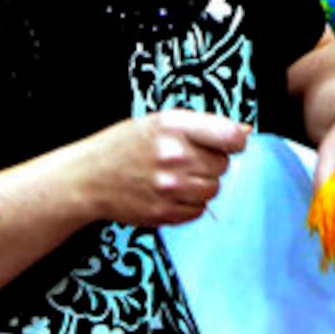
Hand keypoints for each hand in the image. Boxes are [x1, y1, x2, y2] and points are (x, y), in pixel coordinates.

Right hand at [78, 110, 250, 226]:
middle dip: (211, 162)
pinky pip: (198, 210)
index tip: (230, 143)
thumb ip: (205, 126)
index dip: (235, 141)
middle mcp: (172, 156)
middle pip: (223, 165)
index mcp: (174, 126)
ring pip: (213, 189)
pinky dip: (190, 204)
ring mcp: (168, 187)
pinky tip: (171, 193)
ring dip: (202, 184)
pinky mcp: (163, 212)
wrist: (89, 177)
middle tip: (188, 159)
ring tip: (178, 176)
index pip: (230, 136)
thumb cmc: (128, 145)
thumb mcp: (162, 121)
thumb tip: (245, 132)